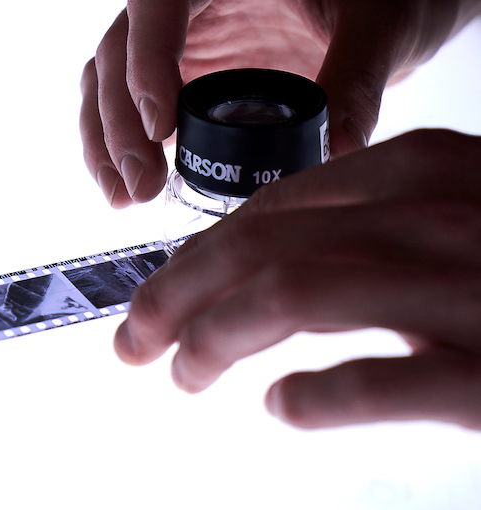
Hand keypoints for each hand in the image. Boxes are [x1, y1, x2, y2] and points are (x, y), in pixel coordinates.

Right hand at [81, 0, 461, 206]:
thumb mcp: (386, 19)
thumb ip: (358, 80)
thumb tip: (330, 156)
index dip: (148, 61)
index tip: (161, 129)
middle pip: (121, 43)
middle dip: (121, 119)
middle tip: (141, 186)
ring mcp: (185, 21)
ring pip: (111, 73)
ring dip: (108, 135)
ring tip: (124, 196)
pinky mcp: (189, 59)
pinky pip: (134, 96)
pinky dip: (125, 138)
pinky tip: (131, 182)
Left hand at [114, 129, 480, 428]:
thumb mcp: (448, 217)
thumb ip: (369, 228)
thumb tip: (266, 270)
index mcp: (417, 171)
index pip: (271, 207)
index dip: (197, 251)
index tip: (156, 290)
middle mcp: (433, 213)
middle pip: (260, 243)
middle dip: (176, 291)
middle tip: (132, 340)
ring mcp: (466, 285)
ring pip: (295, 293)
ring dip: (218, 337)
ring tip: (183, 374)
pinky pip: (383, 379)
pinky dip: (320, 395)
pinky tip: (284, 410)